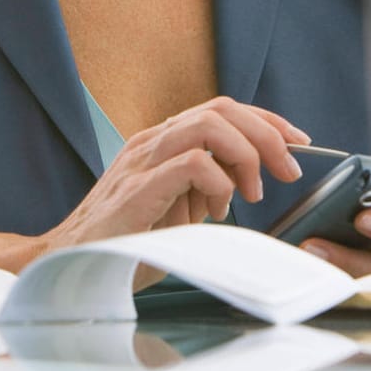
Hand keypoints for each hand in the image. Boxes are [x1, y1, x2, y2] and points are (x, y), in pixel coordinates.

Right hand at [38, 97, 310, 262]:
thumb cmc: (126, 240)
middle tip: (288, 172)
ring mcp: (141, 161)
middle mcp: (151, 142)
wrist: (72, 262)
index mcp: (162, 141)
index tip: (297, 143)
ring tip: (252, 192)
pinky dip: (218, 182)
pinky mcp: (137, 188)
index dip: (266, 120)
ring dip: (245, 155)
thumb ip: (202, 186)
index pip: (222, 109)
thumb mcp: (176, 205)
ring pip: (208, 125)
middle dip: (267, 135)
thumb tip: (246, 179)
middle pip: (221, 108)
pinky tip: (216, 209)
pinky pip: (192, 163)